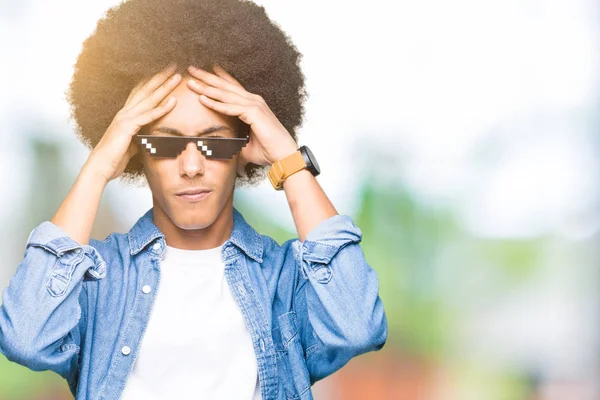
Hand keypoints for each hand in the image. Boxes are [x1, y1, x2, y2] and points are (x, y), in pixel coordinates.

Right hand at [83, 64, 181, 182]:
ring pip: (149, 98)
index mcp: (125, 114)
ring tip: (177, 76)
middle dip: (160, 76)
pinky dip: (162, 108)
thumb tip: (148, 135)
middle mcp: (125, 112)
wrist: (100, 167)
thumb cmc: (114, 158)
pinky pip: (148, 116)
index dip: (152, 80)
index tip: (165, 71)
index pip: (140, 92)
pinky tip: (173, 101)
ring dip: (164, 87)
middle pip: (146, 89)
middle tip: (174, 64)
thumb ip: (139, 134)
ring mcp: (125, 118)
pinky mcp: (128, 127)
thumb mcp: (131, 142)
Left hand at [186, 65, 297, 176]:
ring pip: (226, 94)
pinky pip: (231, 108)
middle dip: (207, 77)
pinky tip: (202, 99)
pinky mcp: (255, 113)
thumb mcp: (245, 145)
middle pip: (226, 86)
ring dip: (207, 87)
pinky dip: (216, 104)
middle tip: (191, 68)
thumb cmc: (268, 150)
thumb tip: (223, 149)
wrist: (285, 156)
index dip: (219, 77)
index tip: (205, 69)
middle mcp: (254, 101)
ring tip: (191, 81)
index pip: (233, 87)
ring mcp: (255, 105)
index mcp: (253, 104)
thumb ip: (234, 142)